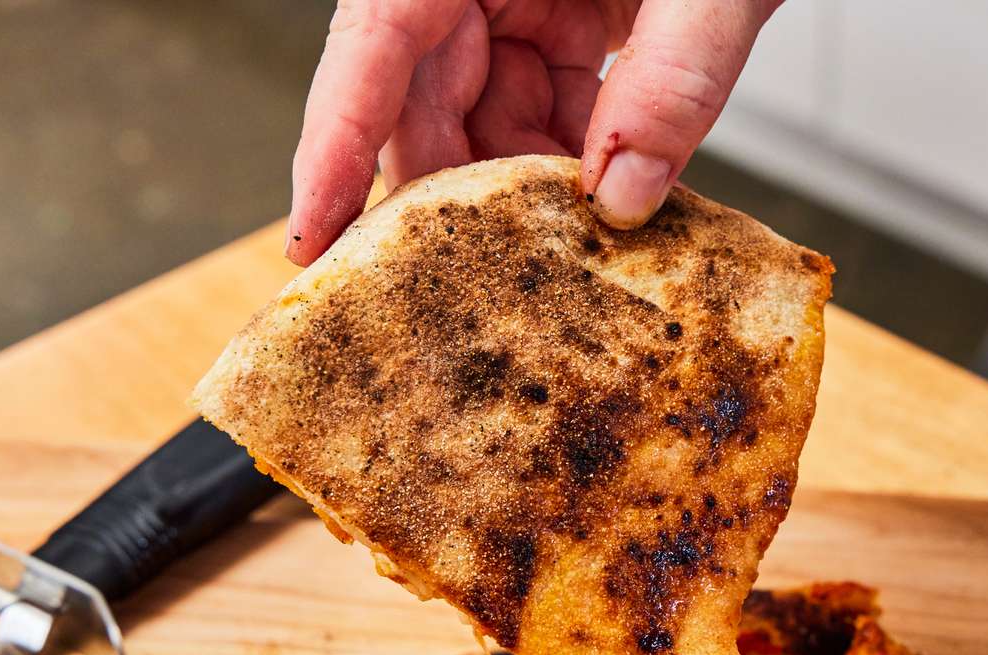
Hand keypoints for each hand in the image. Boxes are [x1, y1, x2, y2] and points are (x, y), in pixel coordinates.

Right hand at [286, 0, 780, 263]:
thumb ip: (674, 75)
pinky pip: (541, 116)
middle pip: (421, 104)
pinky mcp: (560, 29)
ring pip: (481, 126)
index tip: (313, 238)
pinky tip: (602, 212)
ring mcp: (517, 3)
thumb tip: (625, 199)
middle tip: (466, 292)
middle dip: (449, 199)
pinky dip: (571, 170)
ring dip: (518, 198)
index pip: (375, 42)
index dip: (335, 144)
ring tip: (554, 263)